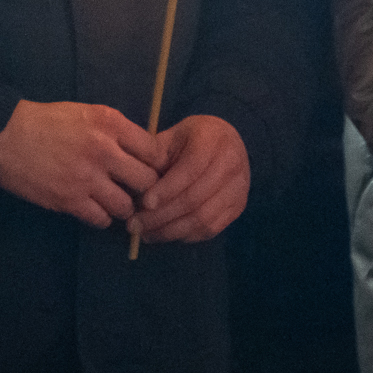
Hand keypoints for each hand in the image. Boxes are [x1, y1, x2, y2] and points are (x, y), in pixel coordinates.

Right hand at [0, 100, 167, 227]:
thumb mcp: (85, 112)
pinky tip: (94, 209)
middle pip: (147, 182)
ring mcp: (87, 177)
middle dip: (144, 189)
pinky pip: (102, 220)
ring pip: (126, 206)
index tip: (148, 170)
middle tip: (134, 192)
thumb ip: (114, 130)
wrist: (3, 136)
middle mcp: (104, 150)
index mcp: (109, 123)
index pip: (155, 151)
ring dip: (123, 207)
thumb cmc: (44, 121)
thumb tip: (141, 151)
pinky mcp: (70, 200)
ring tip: (113, 202)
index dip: (155, 164)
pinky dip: (102, 218)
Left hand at [130, 115, 250, 245]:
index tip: (144, 204)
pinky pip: (212, 228)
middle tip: (136, 225)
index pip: (190, 170)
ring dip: (171, 231)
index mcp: (212, 139)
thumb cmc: (189, 140)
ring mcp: (239, 187)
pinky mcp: (239, 206)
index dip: (166, 189)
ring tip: (146, 234)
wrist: (223, 141)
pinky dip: (187, 235)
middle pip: (195, 198)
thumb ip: (154, 158)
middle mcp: (231, 163)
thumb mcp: (170, 138)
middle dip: (162, 216)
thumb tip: (133, 186)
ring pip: (203, 218)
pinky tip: (167, 233)